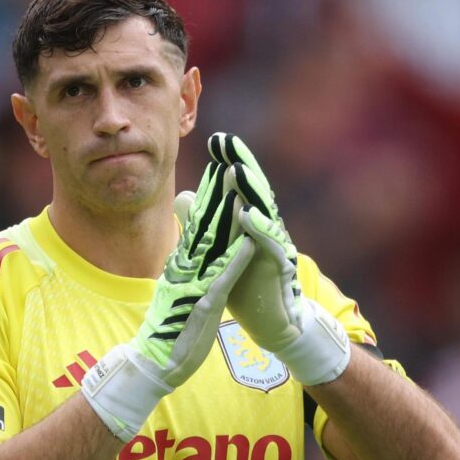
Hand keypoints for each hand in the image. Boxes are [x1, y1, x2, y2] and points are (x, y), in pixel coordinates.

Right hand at [82, 159, 254, 440]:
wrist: (154, 364)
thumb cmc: (170, 332)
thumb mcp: (178, 293)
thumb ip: (183, 271)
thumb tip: (184, 254)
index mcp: (183, 266)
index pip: (198, 225)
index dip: (210, 196)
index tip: (221, 169)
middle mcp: (186, 269)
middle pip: (205, 223)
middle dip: (218, 191)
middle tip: (229, 160)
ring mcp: (194, 284)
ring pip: (214, 243)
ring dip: (229, 215)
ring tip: (241, 187)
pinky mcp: (202, 304)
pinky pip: (222, 278)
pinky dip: (237, 259)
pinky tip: (251, 241)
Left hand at [208, 132, 350, 385]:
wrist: (269, 321)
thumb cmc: (247, 282)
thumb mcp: (218, 248)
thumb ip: (203, 221)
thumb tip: (183, 194)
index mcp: (249, 223)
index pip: (239, 187)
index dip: (229, 162)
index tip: (215, 139)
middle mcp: (264, 229)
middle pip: (253, 191)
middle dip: (240, 164)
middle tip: (226, 141)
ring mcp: (272, 247)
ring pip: (263, 212)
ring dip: (250, 190)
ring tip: (236, 169)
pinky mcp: (276, 268)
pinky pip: (269, 246)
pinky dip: (259, 229)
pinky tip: (248, 214)